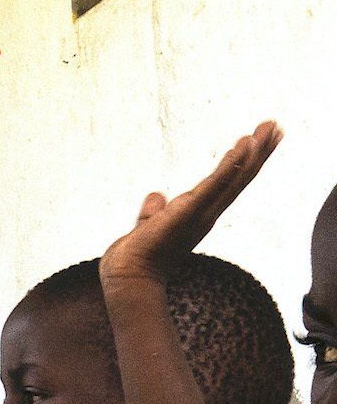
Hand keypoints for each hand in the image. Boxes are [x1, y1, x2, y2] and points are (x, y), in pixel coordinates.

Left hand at [99, 121, 281, 294]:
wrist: (129, 276)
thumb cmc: (138, 256)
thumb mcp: (149, 225)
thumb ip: (154, 211)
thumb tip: (156, 196)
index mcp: (198, 213)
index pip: (227, 183)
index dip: (244, 162)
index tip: (257, 140)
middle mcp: (206, 213)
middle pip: (239, 178)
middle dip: (258, 152)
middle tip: (275, 126)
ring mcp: (199, 213)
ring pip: (233, 178)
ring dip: (252, 153)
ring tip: (267, 130)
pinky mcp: (188, 212)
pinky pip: (214, 186)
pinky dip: (230, 166)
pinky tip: (243, 146)